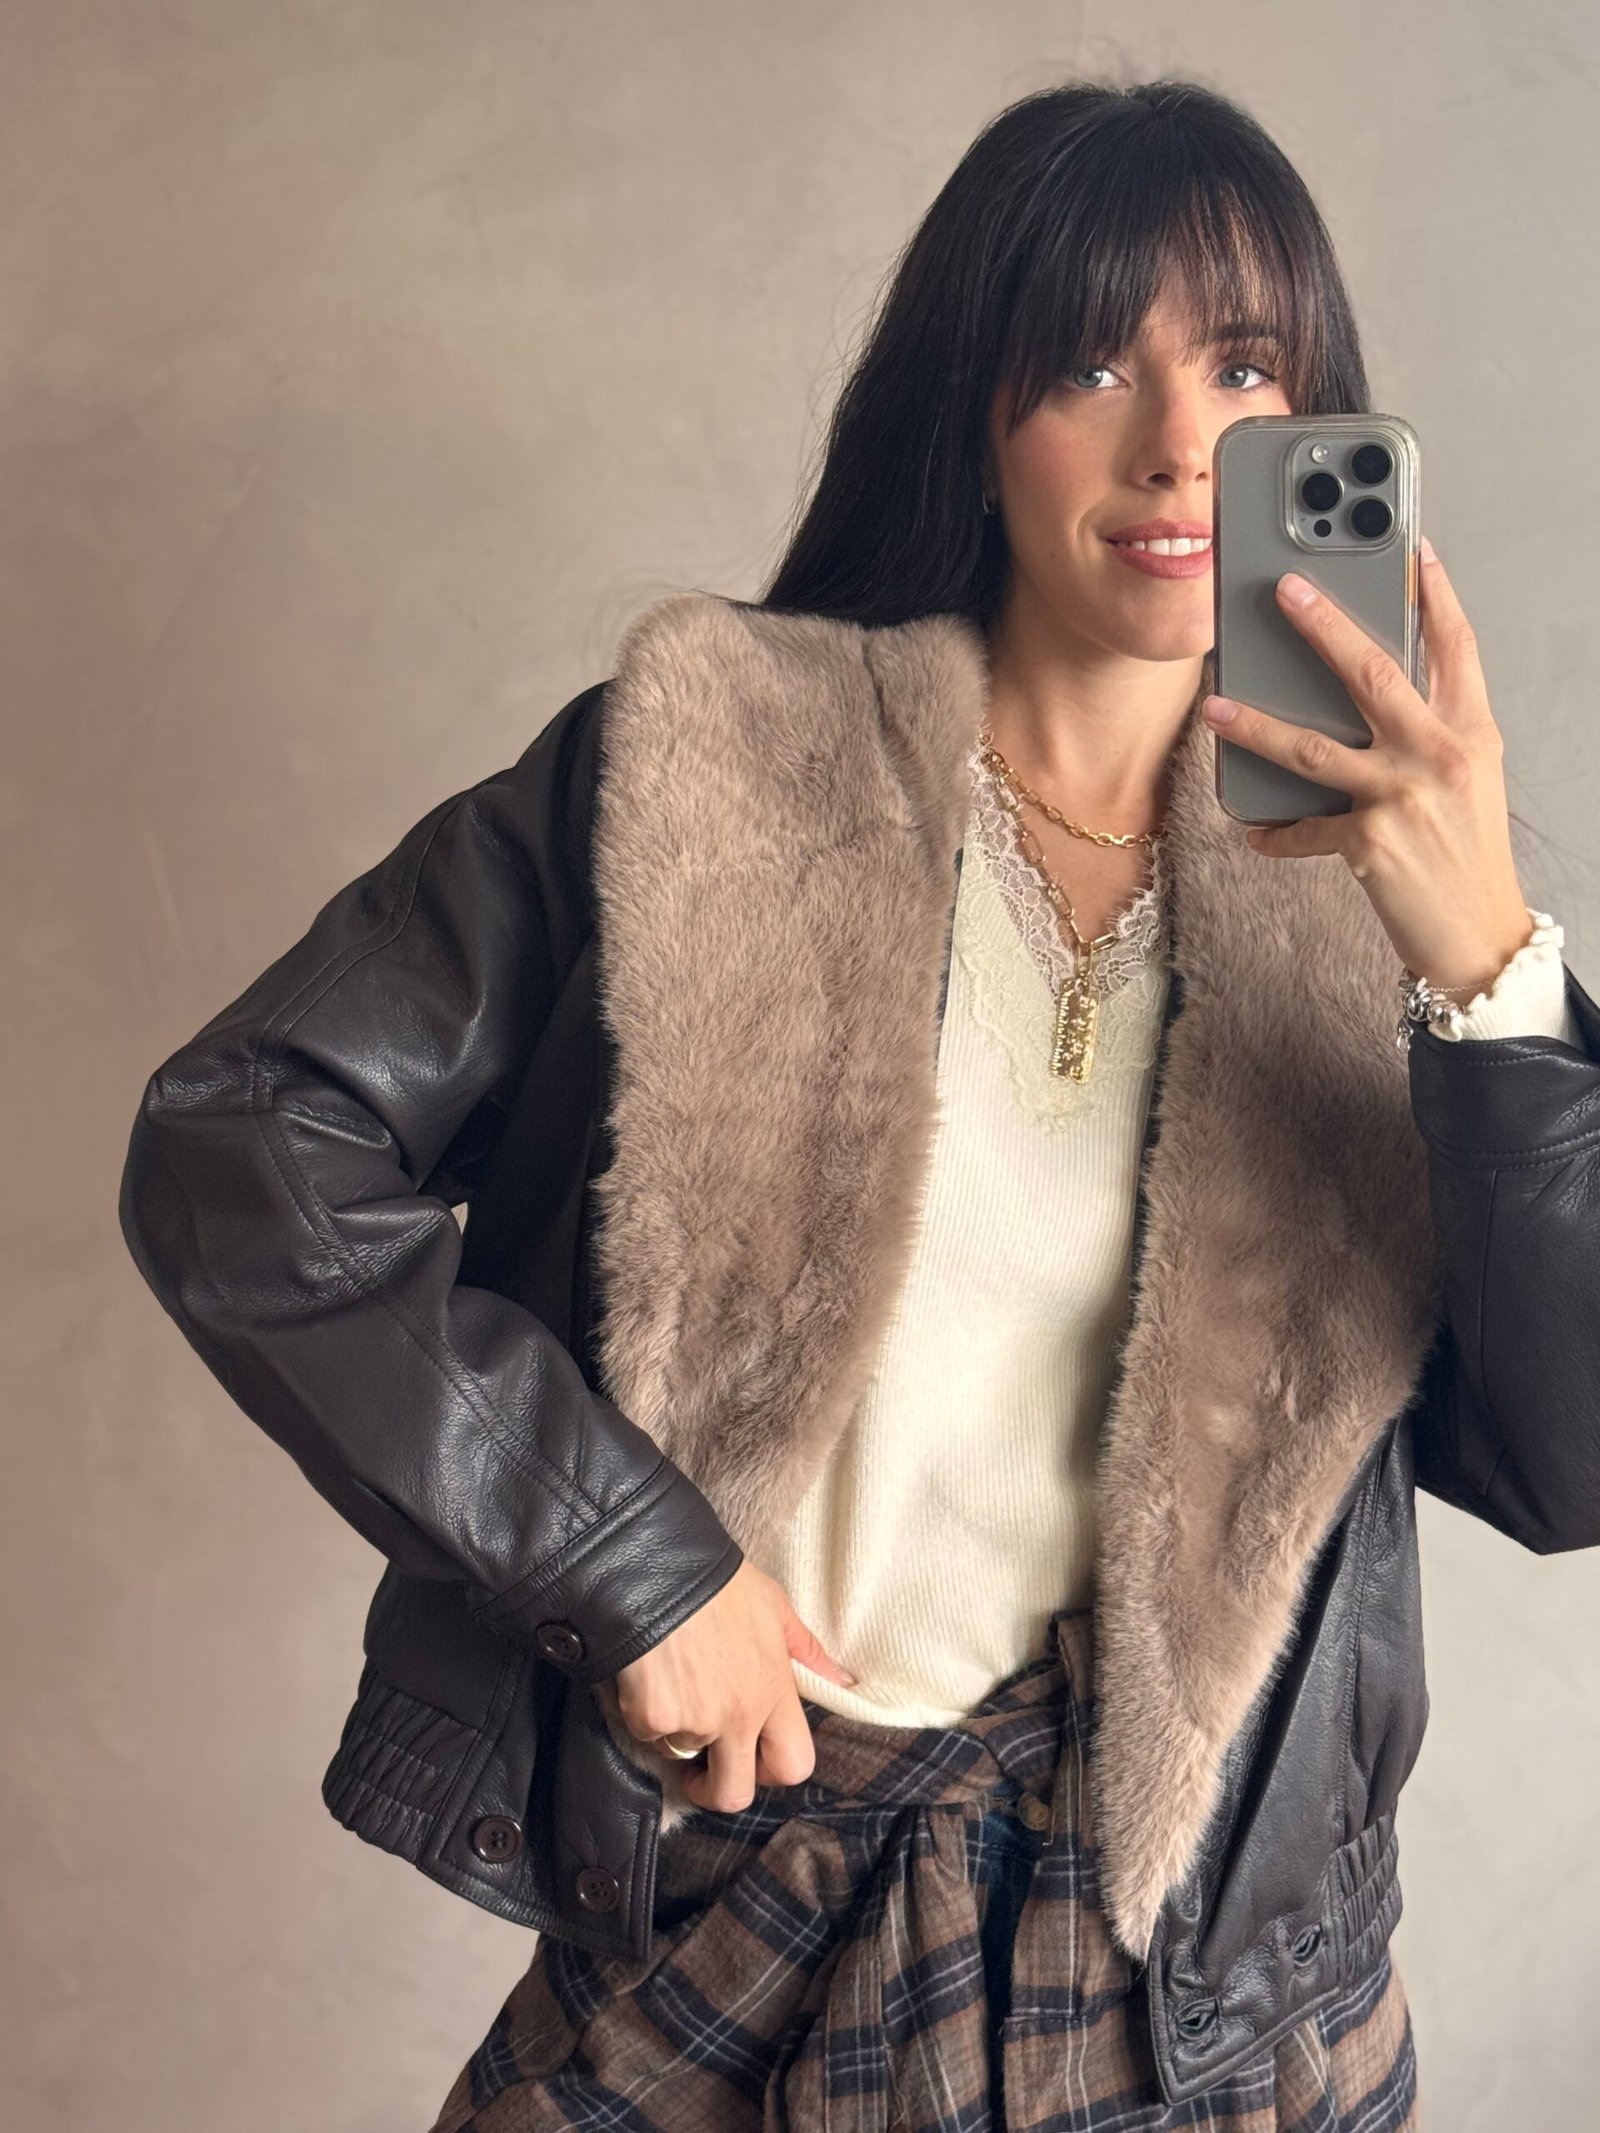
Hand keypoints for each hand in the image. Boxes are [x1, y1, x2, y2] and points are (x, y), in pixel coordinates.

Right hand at [611, 1559, 857, 1812]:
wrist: (657, 1569)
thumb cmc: (719, 1583)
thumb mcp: (774, 1607)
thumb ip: (808, 1651)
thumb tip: (845, 1680)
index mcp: (772, 1691)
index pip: (794, 1765)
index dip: (774, 1771)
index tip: (754, 1757)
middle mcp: (737, 1716)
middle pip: (733, 1794)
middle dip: (714, 1789)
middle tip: (701, 1766)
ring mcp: (693, 1721)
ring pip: (681, 1757)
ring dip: (675, 1733)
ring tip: (671, 1683)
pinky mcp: (651, 1718)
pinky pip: (648, 1733)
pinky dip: (644, 1712)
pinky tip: (646, 1674)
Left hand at [1201, 538, 1534, 994]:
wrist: (1478, 937)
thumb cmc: (1466, 856)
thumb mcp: (1466, 781)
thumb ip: (1429, 732)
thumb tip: (1374, 696)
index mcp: (1470, 732)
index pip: (1456, 647)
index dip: (1436, 594)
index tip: (1413, 549)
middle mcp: (1440, 754)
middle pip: (1373, 672)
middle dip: (1324, 624)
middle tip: (1285, 589)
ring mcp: (1403, 797)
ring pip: (1314, 746)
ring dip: (1256, 725)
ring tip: (1215, 707)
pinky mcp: (1370, 842)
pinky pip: (1305, 828)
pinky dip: (1279, 833)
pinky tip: (1258, 833)